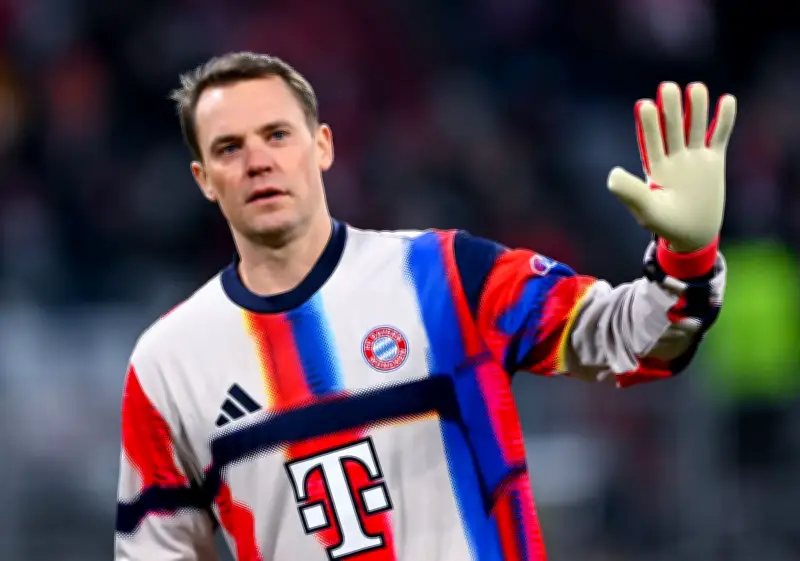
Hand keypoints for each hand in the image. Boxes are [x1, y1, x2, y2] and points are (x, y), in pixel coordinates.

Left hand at [607, 82, 736, 251]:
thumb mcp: (646, 209)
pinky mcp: (713, 161)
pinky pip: (719, 136)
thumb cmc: (665, 223)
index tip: (643, 105)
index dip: (647, 124)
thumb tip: (613, 173)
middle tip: (667, 86)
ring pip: (695, 127)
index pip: (650, 141)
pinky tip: (726, 100)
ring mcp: (693, 157)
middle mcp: (672, 157)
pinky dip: (723, 119)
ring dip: (696, 108)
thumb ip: (630, 192)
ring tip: (696, 87)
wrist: (692, 233)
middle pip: (672, 128)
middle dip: (670, 109)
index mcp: (654, 167)